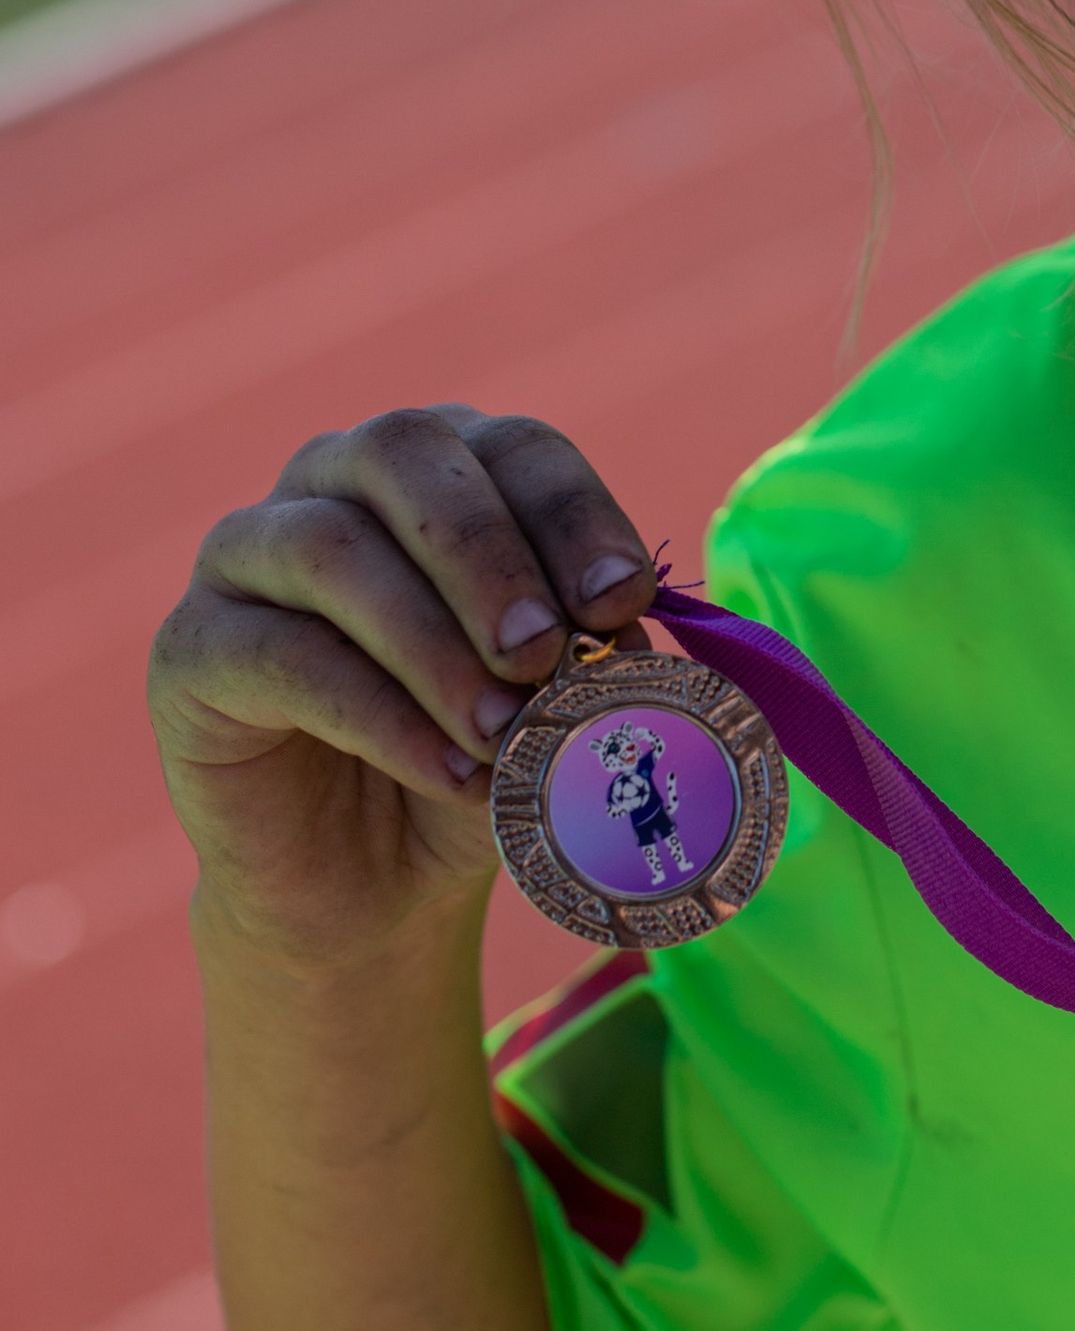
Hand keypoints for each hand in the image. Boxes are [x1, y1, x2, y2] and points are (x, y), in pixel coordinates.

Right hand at [150, 407, 651, 972]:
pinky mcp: (192, 647)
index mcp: (444, 468)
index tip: (624, 600)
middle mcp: (335, 480)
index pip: (512, 445)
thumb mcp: (554, 695)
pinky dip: (378, 714)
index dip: (573, 512)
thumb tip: (626, 628)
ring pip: (332, 550)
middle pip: (404, 454)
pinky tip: (446, 770)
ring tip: (504, 730)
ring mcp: (248, 554)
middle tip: (545, 650)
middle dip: (487, 552)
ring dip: (432, 643)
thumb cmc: (478, 754)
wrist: (373, 884)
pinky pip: (281, 654)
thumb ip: (587, 647)